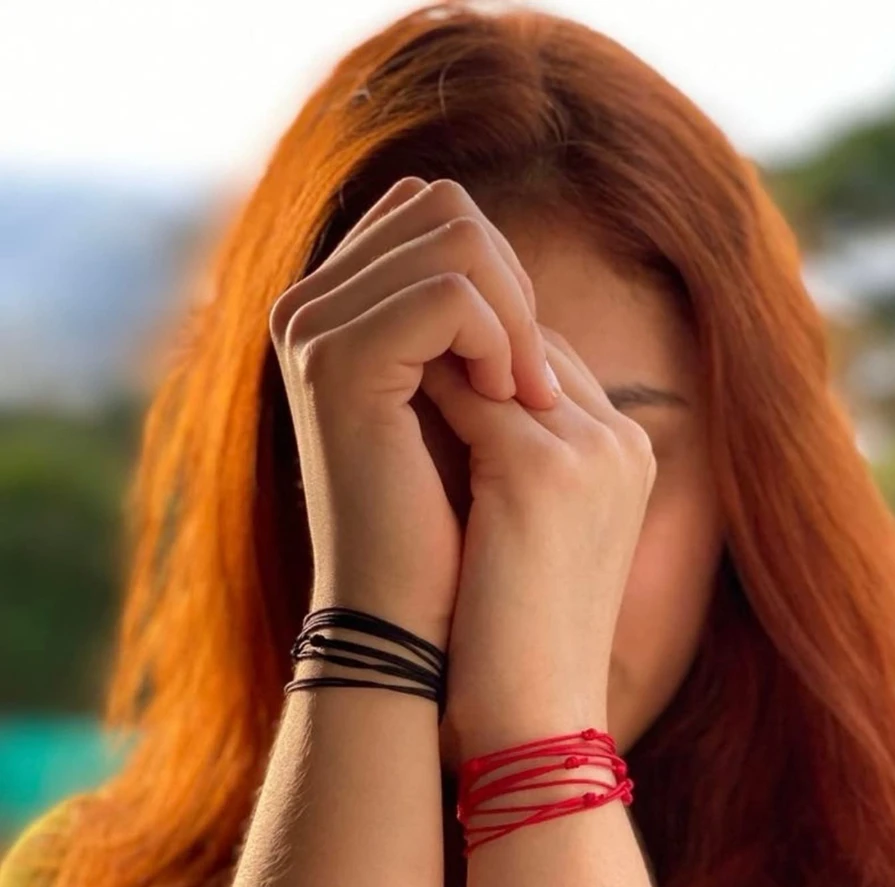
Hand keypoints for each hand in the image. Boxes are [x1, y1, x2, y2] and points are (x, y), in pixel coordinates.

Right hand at [268, 177, 558, 649]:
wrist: (411, 613)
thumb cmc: (448, 515)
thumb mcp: (459, 402)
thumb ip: (462, 322)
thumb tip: (498, 252)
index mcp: (334, 309)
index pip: (431, 213)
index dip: (496, 272)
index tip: (518, 361)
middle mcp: (311, 306)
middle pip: (443, 208)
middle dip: (510, 287)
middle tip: (526, 380)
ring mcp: (315, 329)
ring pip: (454, 237)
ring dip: (513, 314)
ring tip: (520, 396)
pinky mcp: (338, 363)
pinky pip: (449, 295)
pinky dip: (498, 340)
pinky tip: (503, 402)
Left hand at [420, 327, 656, 758]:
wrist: (532, 718)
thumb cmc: (522, 634)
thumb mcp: (540, 534)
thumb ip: (520, 463)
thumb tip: (456, 401)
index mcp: (628, 459)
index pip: (554, 366)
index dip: (489, 359)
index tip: (427, 362)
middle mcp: (621, 443)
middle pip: (532, 347)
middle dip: (466, 346)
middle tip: (394, 348)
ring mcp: (590, 452)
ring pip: (496, 361)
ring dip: (438, 360)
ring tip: (380, 366)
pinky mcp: (542, 470)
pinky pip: (467, 397)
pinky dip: (420, 396)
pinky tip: (378, 402)